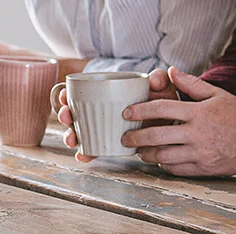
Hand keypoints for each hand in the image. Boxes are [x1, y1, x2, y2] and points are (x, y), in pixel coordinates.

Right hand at [58, 67, 179, 161]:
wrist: (172, 123)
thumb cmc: (163, 101)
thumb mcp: (162, 87)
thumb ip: (160, 80)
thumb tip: (154, 80)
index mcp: (107, 93)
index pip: (79, 91)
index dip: (66, 94)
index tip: (63, 97)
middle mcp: (101, 110)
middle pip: (75, 112)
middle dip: (65, 115)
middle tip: (66, 117)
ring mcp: (104, 128)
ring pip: (81, 131)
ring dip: (71, 135)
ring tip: (72, 140)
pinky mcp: (111, 144)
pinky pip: (94, 148)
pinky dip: (87, 152)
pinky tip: (83, 155)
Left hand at [119, 69, 235, 176]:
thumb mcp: (216, 94)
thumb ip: (192, 83)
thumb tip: (171, 71)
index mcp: (198, 113)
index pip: (162, 109)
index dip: (141, 110)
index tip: (127, 112)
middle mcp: (197, 134)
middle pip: (158, 136)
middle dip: (137, 137)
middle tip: (125, 138)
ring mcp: (200, 153)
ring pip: (164, 156)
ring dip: (147, 154)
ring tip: (140, 151)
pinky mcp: (204, 168)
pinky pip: (177, 169)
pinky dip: (165, 166)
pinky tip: (159, 161)